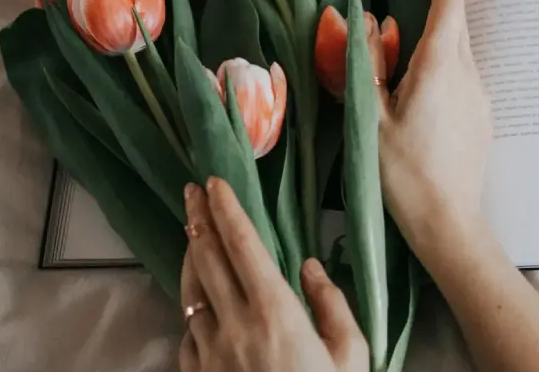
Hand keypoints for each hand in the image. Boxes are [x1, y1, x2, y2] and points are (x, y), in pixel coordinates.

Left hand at [179, 178, 367, 371]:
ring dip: (191, 256)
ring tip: (192, 233)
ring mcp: (210, 351)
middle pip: (208, 259)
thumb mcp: (350, 354)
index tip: (215, 184)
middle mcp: (234, 325)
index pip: (243, 246)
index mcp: (275, 312)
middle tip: (192, 192)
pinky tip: (198, 296)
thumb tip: (311, 268)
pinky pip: (188, 329)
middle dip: (199, 219)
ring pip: (191, 291)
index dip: (226, 210)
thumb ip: (332, 305)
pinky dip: (192, 304)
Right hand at [378, 0, 490, 265]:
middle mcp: (467, 75)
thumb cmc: (403, 174)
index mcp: (439, 69)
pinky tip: (419, 78)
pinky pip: (462, 72)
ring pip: (460, 47)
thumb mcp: (372, 118)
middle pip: (457, 20)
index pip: (448, 4)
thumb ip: (368, 65)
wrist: (448, 222)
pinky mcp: (481, 115)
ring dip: (439, 28)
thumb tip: (368, 23)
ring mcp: (479, 96)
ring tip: (407, 31)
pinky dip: (444, 57)